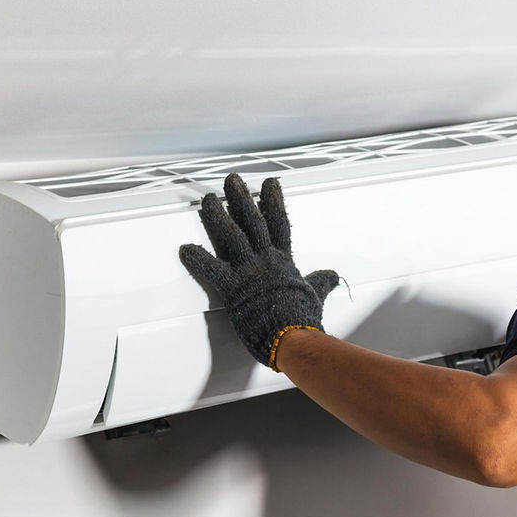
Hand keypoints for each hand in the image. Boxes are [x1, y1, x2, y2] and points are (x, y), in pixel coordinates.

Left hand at [179, 173, 338, 369]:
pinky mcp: (232, 289)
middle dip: (241, 198)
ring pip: (231, 236)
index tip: (269, 183)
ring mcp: (248, 272)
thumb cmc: (303, 318)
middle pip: (252, 221)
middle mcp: (265, 260)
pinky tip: (185, 248)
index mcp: (283, 261)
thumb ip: (320, 282)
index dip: (274, 201)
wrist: (293, 335)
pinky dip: (197, 260)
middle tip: (231, 181)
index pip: (279, 223)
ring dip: (218, 216)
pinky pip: (211, 270)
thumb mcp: (315, 294)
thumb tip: (331, 276)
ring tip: (208, 199)